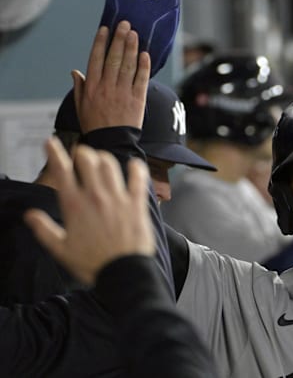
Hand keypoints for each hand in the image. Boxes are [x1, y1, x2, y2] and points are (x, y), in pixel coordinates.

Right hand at [24, 137, 155, 284]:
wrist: (123, 273)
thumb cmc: (93, 264)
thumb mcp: (60, 250)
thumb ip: (44, 230)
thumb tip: (30, 216)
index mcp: (74, 206)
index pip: (61, 171)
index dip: (54, 152)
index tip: (51, 142)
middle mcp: (95, 197)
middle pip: (87, 159)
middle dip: (82, 153)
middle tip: (81, 156)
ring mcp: (117, 199)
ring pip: (110, 164)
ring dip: (104, 158)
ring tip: (102, 162)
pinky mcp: (137, 204)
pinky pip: (138, 177)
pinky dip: (136, 168)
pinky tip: (133, 165)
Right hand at [72, 20, 150, 132]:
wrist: (112, 143)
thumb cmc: (95, 125)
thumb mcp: (81, 106)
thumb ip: (80, 87)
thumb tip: (75, 71)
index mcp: (92, 87)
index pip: (96, 59)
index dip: (101, 43)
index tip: (105, 29)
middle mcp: (107, 87)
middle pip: (114, 58)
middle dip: (119, 39)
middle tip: (125, 24)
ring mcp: (123, 93)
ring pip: (128, 66)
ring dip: (132, 48)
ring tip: (135, 34)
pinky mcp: (137, 100)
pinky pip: (141, 79)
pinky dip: (143, 66)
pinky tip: (145, 54)